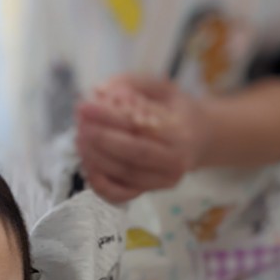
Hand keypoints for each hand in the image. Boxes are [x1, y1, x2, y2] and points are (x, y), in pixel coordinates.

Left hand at [76, 75, 206, 202]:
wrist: (200, 140)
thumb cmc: (177, 110)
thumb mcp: (162, 88)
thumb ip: (132, 84)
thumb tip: (100, 91)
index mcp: (179, 131)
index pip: (139, 126)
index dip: (109, 117)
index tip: (85, 105)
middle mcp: (174, 161)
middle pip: (132, 154)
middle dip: (101, 139)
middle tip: (79, 125)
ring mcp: (163, 181)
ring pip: (125, 175)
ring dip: (97, 158)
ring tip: (79, 140)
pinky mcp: (151, 192)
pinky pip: (122, 195)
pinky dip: (101, 185)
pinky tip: (88, 167)